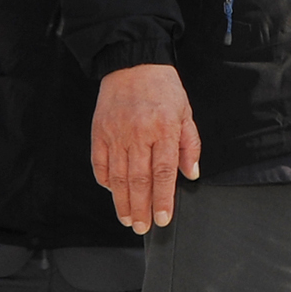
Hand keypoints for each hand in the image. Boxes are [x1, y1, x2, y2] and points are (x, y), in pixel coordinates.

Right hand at [91, 64, 201, 234]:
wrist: (134, 64)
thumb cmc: (163, 88)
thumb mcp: (186, 112)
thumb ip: (190, 144)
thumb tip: (191, 174)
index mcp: (164, 128)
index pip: (164, 172)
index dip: (163, 199)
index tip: (163, 218)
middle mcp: (138, 134)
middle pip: (139, 180)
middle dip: (141, 208)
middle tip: (142, 227)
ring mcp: (116, 134)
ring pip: (119, 177)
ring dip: (122, 202)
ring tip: (127, 219)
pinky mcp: (99, 132)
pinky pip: (100, 164)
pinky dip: (106, 182)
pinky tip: (113, 193)